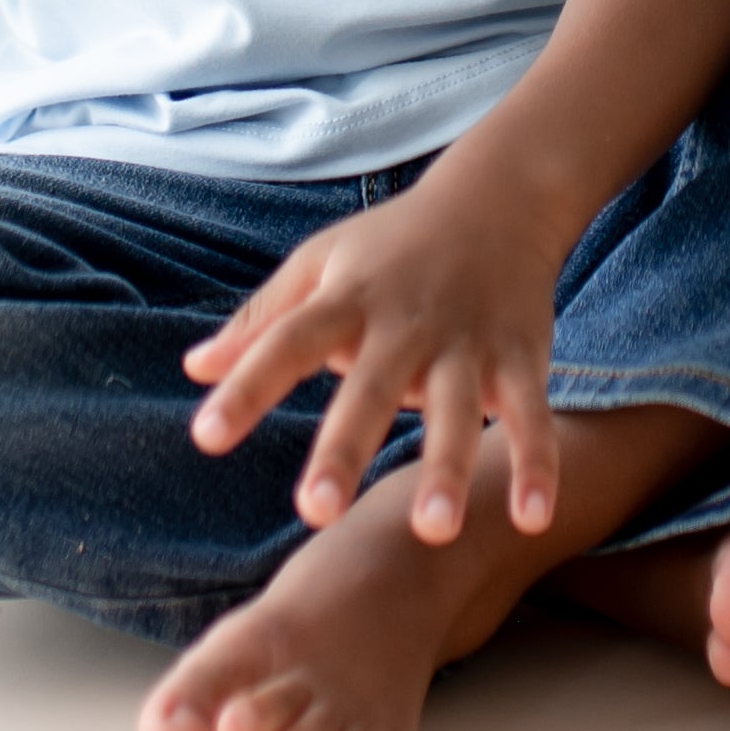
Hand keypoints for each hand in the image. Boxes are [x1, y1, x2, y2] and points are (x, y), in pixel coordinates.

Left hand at [181, 175, 560, 544]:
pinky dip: (537, 464)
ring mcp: (466, 342)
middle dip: (344, 448)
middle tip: (315, 514)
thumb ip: (260, 321)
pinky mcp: (520, 358)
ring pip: (455, 411)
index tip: (206, 435)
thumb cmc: (392, 243)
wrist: (497, 199)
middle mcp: (404, 323)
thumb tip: (192, 369)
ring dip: (446, 468)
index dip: (247, 386)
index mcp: (347, 298)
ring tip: (431, 532)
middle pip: (369, 387)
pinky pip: (530, 415)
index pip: (287, 341)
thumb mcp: (320, 264)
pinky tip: (532, 518)